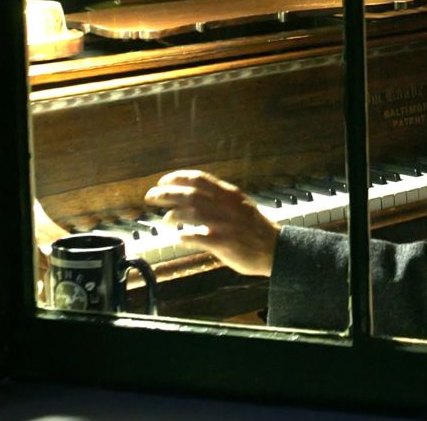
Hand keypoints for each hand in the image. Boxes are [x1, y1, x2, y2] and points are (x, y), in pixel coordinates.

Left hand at [145, 169, 278, 276]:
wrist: (275, 248)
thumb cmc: (255, 228)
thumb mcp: (240, 205)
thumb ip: (219, 200)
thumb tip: (196, 198)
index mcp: (228, 194)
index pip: (199, 179)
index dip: (178, 178)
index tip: (163, 181)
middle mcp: (225, 205)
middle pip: (190, 193)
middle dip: (166, 193)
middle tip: (151, 196)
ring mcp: (224, 223)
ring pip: (191, 212)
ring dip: (172, 214)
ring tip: (163, 219)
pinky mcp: (223, 242)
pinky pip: (198, 236)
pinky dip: (184, 235)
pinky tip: (177, 237)